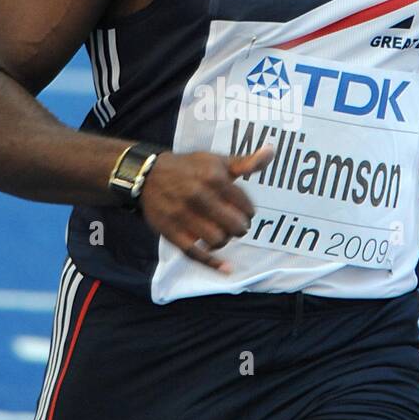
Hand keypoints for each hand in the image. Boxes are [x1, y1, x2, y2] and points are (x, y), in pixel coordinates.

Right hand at [137, 144, 274, 273]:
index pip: (245, 206)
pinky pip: (196, 254)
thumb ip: (245, 162)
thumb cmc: (188, 168)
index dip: (248, 212)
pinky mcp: (171, 232)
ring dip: (225, 240)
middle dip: (240, 228)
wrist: (147, 175)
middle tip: (236, 225)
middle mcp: (199, 196)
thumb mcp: (216, 161)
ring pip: (218, 240)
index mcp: (213, 177)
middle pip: (235, 226)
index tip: (244, 212)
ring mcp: (183, 215)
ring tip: (222, 233)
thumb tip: (271, 151)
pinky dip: (213, 263)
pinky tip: (227, 268)